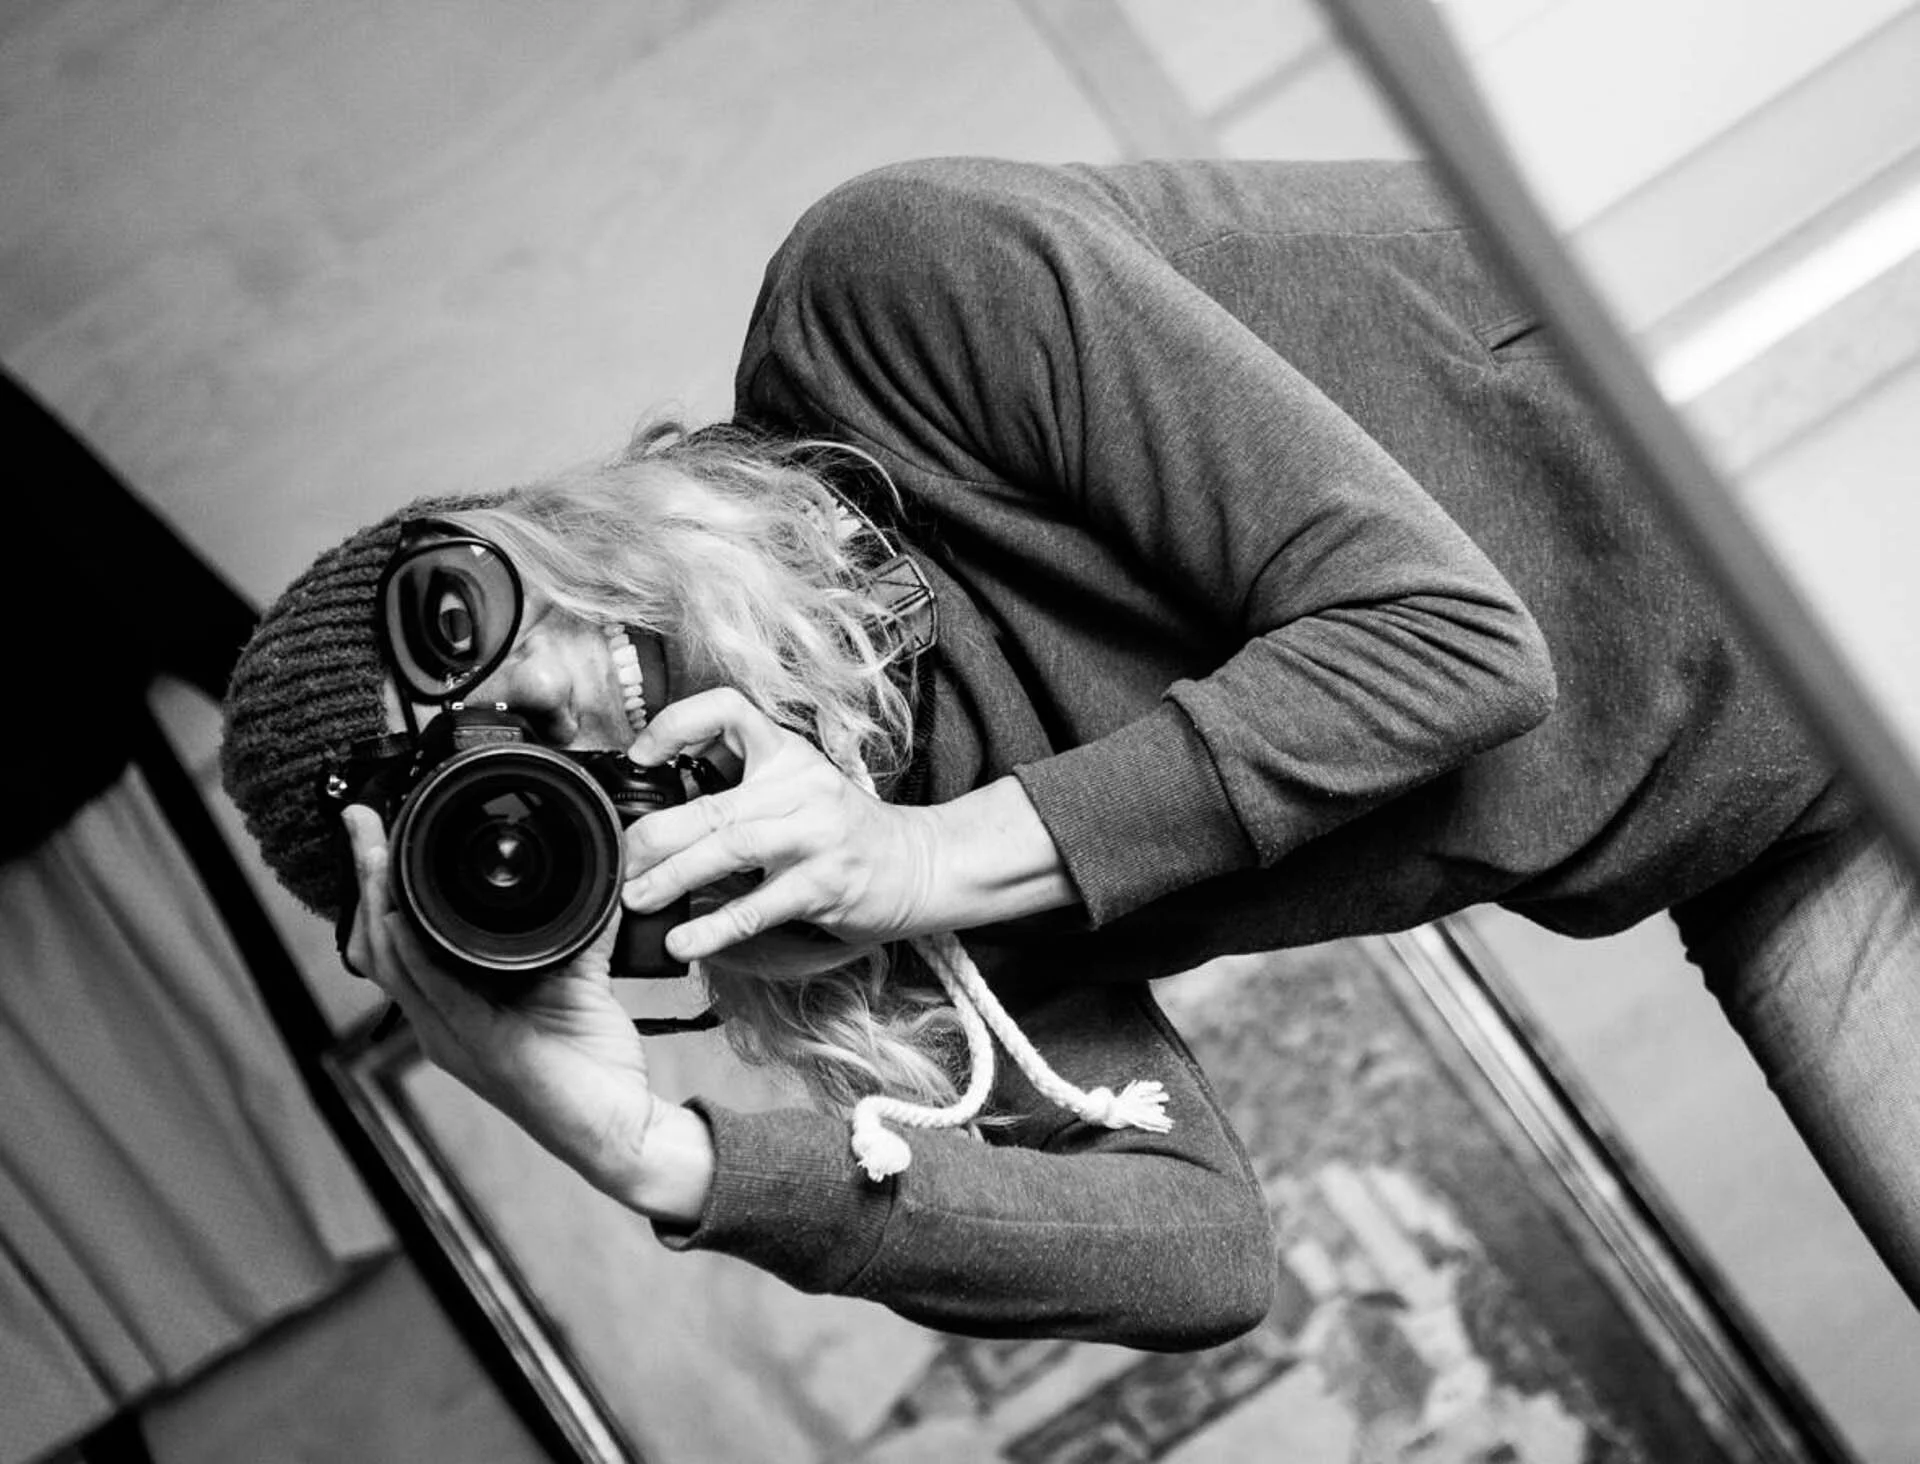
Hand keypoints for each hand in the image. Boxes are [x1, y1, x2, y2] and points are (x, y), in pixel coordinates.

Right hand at [342, 804, 708, 1217]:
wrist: (622, 1129)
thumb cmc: (592, 1067)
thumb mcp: (580, 982)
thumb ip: (578, 932)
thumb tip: (596, 873)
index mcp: (452, 1008)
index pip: (394, 941)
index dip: (376, 887)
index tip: (373, 831)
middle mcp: (440, 1025)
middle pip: (377, 945)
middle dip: (363, 879)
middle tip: (359, 822)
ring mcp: (455, 1040)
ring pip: (393, 962)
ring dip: (379, 902)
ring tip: (373, 851)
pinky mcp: (485, 1050)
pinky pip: (438, 994)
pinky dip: (418, 953)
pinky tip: (406, 920)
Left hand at [621, 687, 941, 960]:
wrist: (917, 864)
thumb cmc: (844, 830)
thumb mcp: (797, 788)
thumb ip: (739, 789)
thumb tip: (658, 814)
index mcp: (787, 753)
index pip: (728, 709)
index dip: (676, 725)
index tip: (640, 757)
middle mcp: (800, 786)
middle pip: (711, 803)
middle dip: (652, 836)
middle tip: (620, 859)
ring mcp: (814, 835)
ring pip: (728, 849)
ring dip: (672, 877)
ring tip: (636, 898)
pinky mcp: (824, 884)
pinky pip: (758, 907)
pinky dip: (713, 928)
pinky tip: (684, 942)